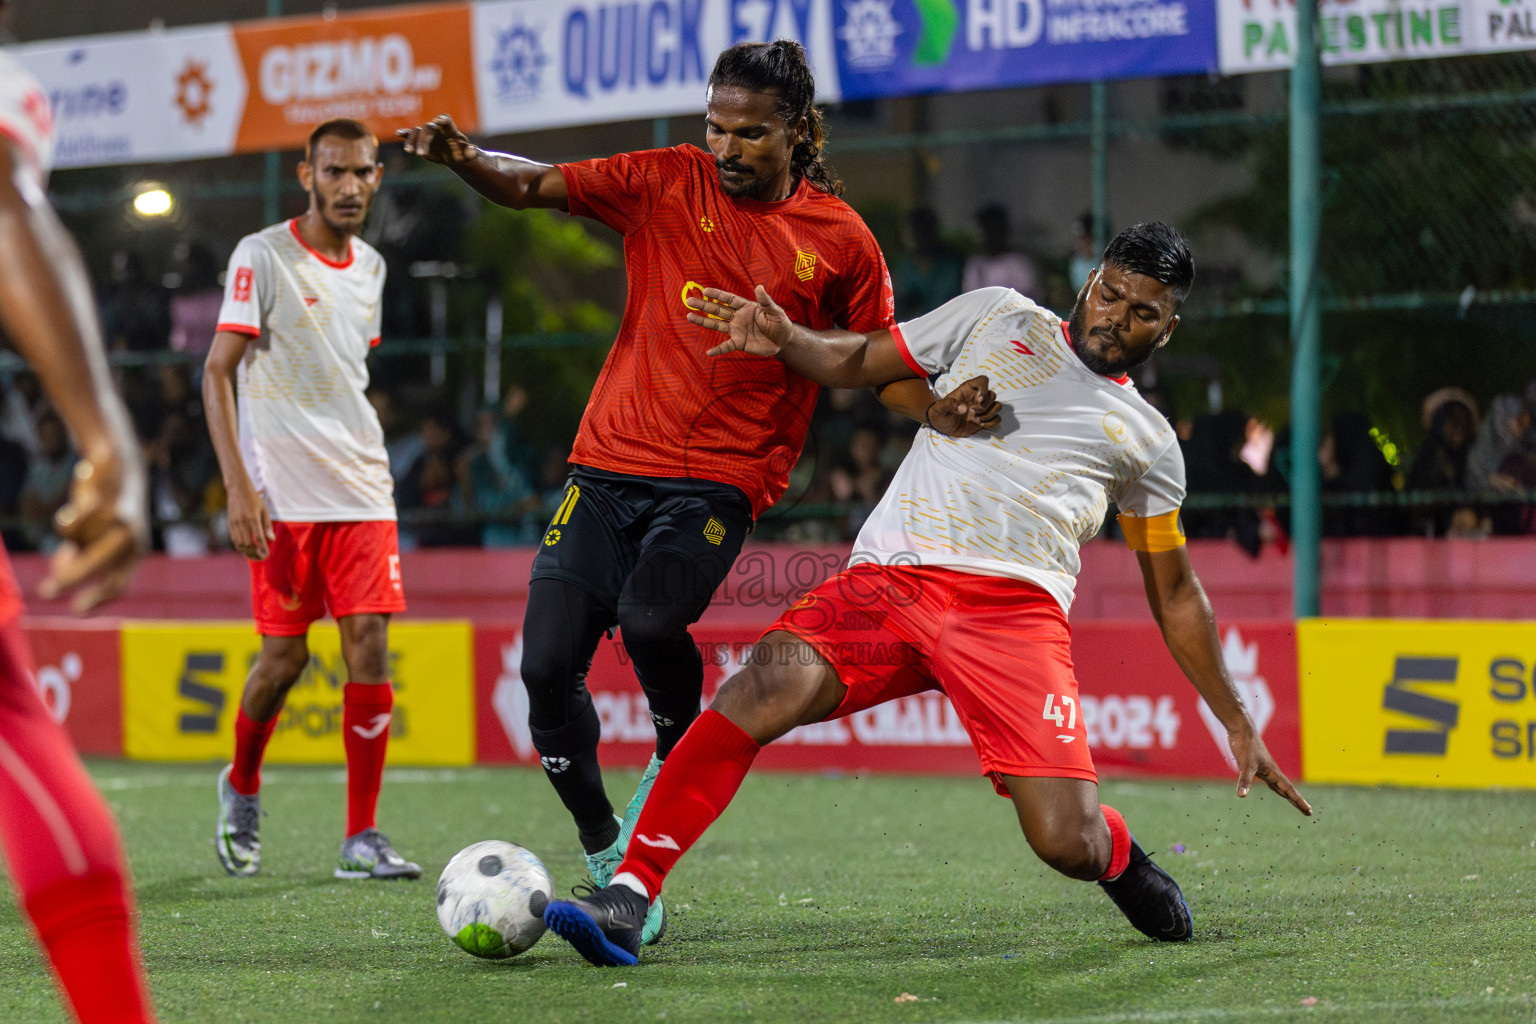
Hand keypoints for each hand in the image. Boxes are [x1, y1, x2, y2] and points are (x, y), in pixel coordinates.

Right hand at [38, 444, 147, 611]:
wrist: (120, 466)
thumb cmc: (107, 508)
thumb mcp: (94, 536)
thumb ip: (78, 556)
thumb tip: (58, 576)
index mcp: (134, 551)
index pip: (120, 583)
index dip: (98, 598)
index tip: (76, 612)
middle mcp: (133, 538)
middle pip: (99, 565)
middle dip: (72, 578)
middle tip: (44, 592)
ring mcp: (121, 519)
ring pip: (79, 539)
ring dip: (69, 535)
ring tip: (76, 516)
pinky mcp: (105, 501)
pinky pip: (73, 522)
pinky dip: (68, 520)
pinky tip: (74, 510)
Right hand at [226, 480, 275, 561]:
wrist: (237, 489)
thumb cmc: (254, 499)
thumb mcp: (264, 510)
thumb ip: (267, 526)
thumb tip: (271, 540)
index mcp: (253, 518)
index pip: (259, 538)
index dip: (262, 549)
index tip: (266, 556)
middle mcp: (243, 522)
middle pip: (248, 545)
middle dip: (254, 554)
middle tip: (261, 556)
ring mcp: (235, 523)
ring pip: (239, 544)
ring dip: (247, 552)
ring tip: (254, 554)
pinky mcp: (230, 524)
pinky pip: (234, 539)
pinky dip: (240, 546)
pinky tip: (246, 547)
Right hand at [397, 114, 478, 165]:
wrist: (455, 156)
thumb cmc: (463, 154)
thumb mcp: (468, 157)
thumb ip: (470, 153)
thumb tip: (472, 151)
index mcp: (449, 129)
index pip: (446, 121)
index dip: (442, 120)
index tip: (439, 122)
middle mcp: (437, 127)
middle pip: (427, 128)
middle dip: (423, 140)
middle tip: (421, 155)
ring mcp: (427, 132)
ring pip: (416, 131)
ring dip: (412, 141)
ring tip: (410, 152)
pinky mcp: (420, 138)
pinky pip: (410, 134)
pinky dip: (405, 134)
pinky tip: (398, 134)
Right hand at [688, 286, 793, 357]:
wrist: (783, 340)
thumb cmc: (779, 323)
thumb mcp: (775, 311)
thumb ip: (765, 301)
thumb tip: (759, 287)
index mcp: (745, 307)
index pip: (728, 299)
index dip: (717, 295)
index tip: (705, 291)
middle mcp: (738, 317)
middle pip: (718, 310)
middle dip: (703, 305)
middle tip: (689, 300)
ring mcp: (737, 330)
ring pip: (717, 324)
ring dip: (703, 321)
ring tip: (689, 317)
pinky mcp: (739, 343)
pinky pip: (727, 346)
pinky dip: (718, 349)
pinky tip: (709, 352)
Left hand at [926, 375, 1000, 436]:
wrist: (941, 427)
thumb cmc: (940, 414)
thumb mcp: (939, 408)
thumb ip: (949, 404)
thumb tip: (964, 408)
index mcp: (968, 390)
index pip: (983, 380)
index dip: (984, 388)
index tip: (979, 400)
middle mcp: (977, 397)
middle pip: (992, 395)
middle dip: (985, 405)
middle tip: (973, 412)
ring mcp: (982, 408)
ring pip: (997, 406)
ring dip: (989, 414)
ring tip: (976, 419)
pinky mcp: (985, 419)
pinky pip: (997, 418)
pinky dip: (991, 422)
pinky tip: (980, 425)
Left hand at [1228, 725, 1311, 814]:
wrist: (1242, 731)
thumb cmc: (1245, 746)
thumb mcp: (1245, 765)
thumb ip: (1244, 781)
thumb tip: (1241, 795)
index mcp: (1273, 773)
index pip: (1289, 790)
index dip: (1299, 801)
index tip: (1309, 811)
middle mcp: (1273, 772)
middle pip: (1288, 790)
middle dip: (1298, 802)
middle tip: (1309, 813)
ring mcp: (1267, 769)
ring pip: (1280, 786)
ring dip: (1288, 795)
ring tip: (1297, 804)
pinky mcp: (1259, 766)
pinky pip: (1271, 780)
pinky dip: (1275, 787)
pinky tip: (1276, 789)